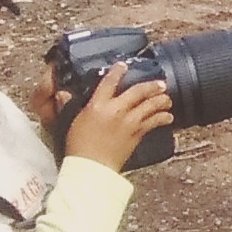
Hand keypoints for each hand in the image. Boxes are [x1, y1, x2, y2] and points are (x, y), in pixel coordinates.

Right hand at [55, 61, 173, 171]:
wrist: (91, 166)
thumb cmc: (79, 147)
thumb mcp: (73, 121)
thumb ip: (72, 105)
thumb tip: (62, 93)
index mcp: (97, 105)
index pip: (109, 82)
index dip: (117, 71)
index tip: (123, 65)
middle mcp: (116, 110)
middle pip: (138, 91)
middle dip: (151, 85)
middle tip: (160, 83)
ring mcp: (129, 121)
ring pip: (151, 105)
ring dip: (162, 100)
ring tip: (167, 99)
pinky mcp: (137, 133)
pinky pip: (154, 121)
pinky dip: (163, 118)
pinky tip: (168, 117)